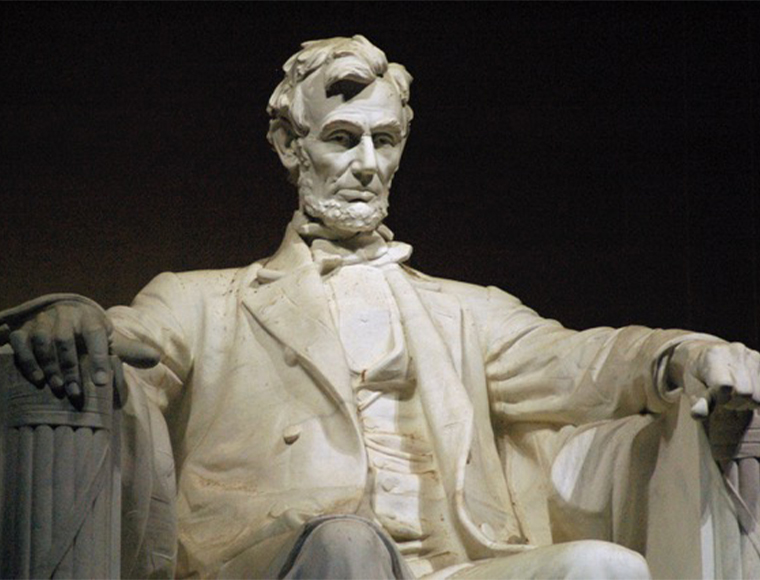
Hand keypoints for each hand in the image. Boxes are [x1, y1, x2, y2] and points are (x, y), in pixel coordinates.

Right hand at [0, 296, 159, 404]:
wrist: (60, 313)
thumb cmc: (88, 333)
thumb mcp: (109, 339)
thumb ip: (129, 350)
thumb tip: (156, 358)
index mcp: (90, 319)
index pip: (96, 335)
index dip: (99, 357)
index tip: (101, 381)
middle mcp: (65, 317)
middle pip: (67, 341)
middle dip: (72, 368)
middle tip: (77, 393)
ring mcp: (42, 322)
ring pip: (44, 342)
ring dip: (50, 367)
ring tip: (59, 388)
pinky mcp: (24, 330)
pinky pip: (22, 344)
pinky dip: (28, 361)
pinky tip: (37, 380)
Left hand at [666, 340, 759, 417]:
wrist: (706, 355)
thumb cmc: (698, 374)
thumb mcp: (692, 387)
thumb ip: (697, 401)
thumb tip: (698, 414)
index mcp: (713, 356)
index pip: (724, 386)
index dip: (721, 398)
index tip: (714, 397)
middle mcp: (735, 352)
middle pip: (746, 393)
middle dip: (734, 402)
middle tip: (724, 398)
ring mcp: (751, 355)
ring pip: (759, 396)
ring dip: (747, 402)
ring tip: (733, 395)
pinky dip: (756, 397)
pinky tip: (744, 391)